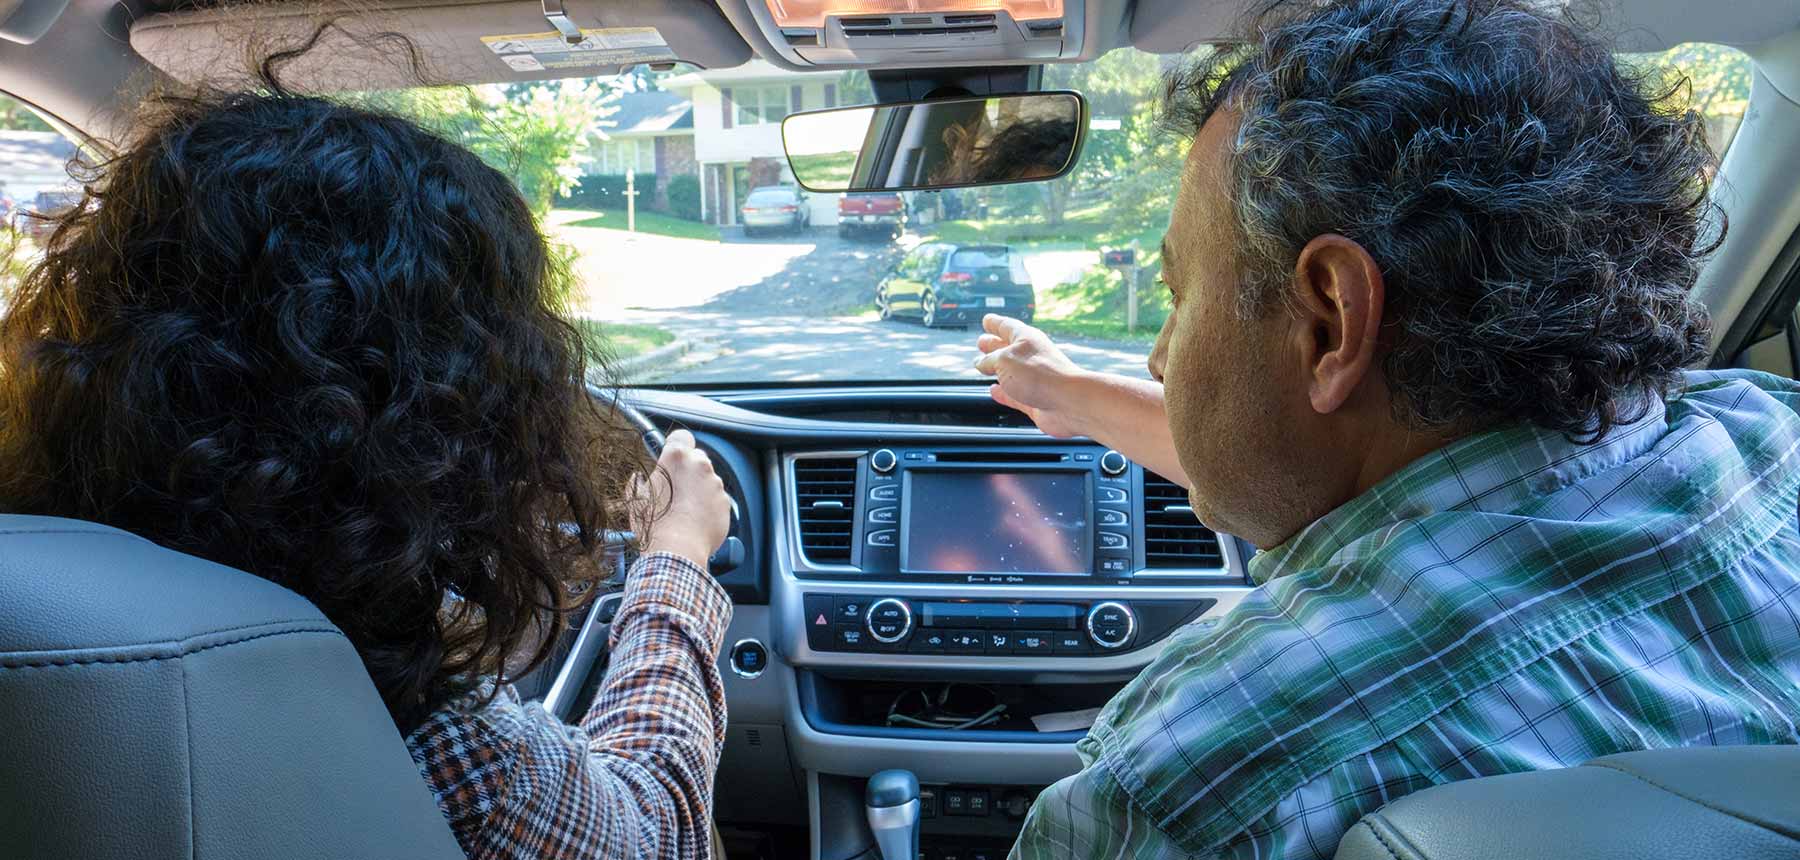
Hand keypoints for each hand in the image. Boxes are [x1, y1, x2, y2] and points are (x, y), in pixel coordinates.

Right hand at [630, 429, 731, 566]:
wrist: (677, 549)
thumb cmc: (654, 523)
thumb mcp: (635, 497)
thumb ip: (639, 480)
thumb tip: (639, 478)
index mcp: (676, 458)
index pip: (681, 436)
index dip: (676, 445)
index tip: (672, 455)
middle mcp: (700, 466)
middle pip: (697, 458)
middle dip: (688, 469)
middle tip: (674, 488)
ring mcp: (715, 484)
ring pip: (707, 479)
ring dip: (698, 489)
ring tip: (683, 509)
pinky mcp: (725, 502)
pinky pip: (716, 498)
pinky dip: (708, 505)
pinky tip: (695, 519)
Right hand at [972, 314, 1093, 437]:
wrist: (1069, 402)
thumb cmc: (1041, 375)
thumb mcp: (1004, 360)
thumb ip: (989, 360)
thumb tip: (981, 363)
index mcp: (1026, 339)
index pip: (1006, 326)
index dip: (994, 323)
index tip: (986, 320)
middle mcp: (1031, 357)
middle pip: (1007, 348)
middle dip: (992, 345)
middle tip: (981, 342)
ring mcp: (1034, 380)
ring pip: (1010, 372)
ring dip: (995, 369)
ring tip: (983, 367)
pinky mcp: (1034, 400)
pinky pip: (1013, 395)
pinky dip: (1002, 393)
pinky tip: (994, 391)